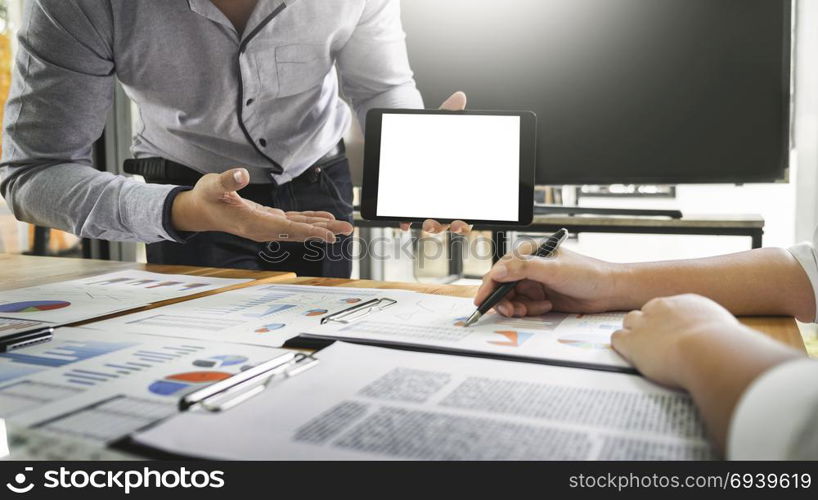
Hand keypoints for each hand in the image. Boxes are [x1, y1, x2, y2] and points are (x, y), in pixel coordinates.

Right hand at [171, 168, 352, 242]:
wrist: (200, 210)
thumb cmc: (206, 197)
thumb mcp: (213, 185)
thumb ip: (227, 180)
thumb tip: (240, 174)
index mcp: (253, 223)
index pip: (287, 229)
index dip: (309, 231)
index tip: (329, 234)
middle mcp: (263, 229)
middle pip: (299, 232)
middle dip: (324, 231)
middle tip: (347, 229)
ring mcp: (267, 226)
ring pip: (299, 228)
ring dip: (321, 227)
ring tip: (344, 227)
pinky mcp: (269, 220)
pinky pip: (294, 222)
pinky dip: (310, 221)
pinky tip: (325, 219)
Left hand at [399, 91, 471, 234]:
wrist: (403, 139)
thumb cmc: (429, 137)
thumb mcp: (439, 126)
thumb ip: (449, 113)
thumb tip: (460, 97)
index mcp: (457, 188)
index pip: (467, 211)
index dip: (466, 221)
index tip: (463, 222)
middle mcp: (442, 200)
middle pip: (450, 221)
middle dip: (450, 226)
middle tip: (451, 225)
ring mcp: (424, 202)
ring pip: (431, 222)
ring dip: (431, 227)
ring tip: (427, 224)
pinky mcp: (405, 202)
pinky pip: (406, 217)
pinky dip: (405, 221)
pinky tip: (404, 222)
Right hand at [474, 243, 621, 315]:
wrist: (609, 291)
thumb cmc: (587, 274)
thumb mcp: (554, 270)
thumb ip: (524, 269)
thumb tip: (498, 271)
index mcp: (529, 253)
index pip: (501, 269)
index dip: (489, 285)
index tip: (482, 301)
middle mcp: (529, 267)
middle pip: (503, 286)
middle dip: (502, 300)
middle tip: (508, 311)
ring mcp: (534, 283)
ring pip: (512, 298)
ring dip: (516, 307)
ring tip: (531, 310)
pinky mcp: (540, 297)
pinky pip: (524, 306)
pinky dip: (530, 310)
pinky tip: (545, 307)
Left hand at [611, 294, 740, 387]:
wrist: (707, 349)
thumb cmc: (724, 345)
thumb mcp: (727, 331)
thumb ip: (720, 332)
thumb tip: (730, 342)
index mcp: (686, 303)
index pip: (670, 308)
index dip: (668, 322)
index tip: (673, 333)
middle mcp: (662, 307)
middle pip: (647, 311)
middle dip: (649, 325)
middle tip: (656, 342)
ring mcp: (644, 323)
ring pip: (629, 322)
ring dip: (634, 335)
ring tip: (643, 350)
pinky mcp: (631, 341)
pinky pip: (617, 339)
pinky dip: (622, 348)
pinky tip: (631, 357)